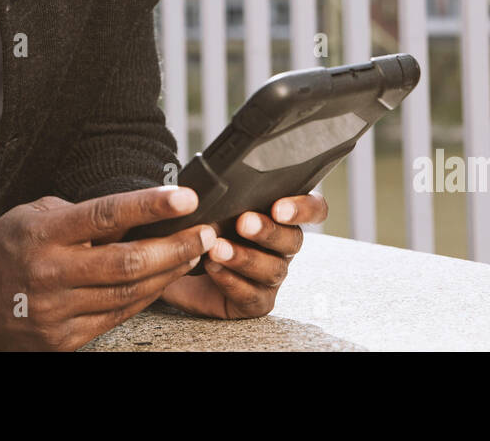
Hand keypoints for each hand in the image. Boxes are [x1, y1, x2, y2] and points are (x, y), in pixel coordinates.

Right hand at [0, 185, 215, 350]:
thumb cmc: (11, 245)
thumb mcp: (39, 214)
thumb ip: (84, 215)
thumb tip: (141, 211)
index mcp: (44, 234)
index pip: (106, 216)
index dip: (150, 206)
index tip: (186, 198)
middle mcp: (50, 274)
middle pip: (127, 263)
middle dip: (175, 247)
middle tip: (206, 232)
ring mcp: (56, 312)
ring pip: (128, 294)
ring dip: (169, 273)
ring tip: (194, 253)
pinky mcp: (62, 340)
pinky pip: (117, 318)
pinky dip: (146, 297)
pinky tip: (164, 279)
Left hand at [157, 192, 328, 318]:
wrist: (175, 264)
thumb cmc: (200, 226)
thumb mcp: (211, 204)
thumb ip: (225, 195)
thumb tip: (222, 188)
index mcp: (281, 214)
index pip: (314, 208)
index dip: (305, 208)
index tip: (279, 208)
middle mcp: (283, 245)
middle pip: (293, 239)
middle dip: (268, 231)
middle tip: (243, 223)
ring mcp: (271, 275)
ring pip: (273, 269)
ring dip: (245, 257)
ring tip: (217, 248)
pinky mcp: (256, 301)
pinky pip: (252, 296)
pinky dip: (232, 281)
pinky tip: (213, 268)